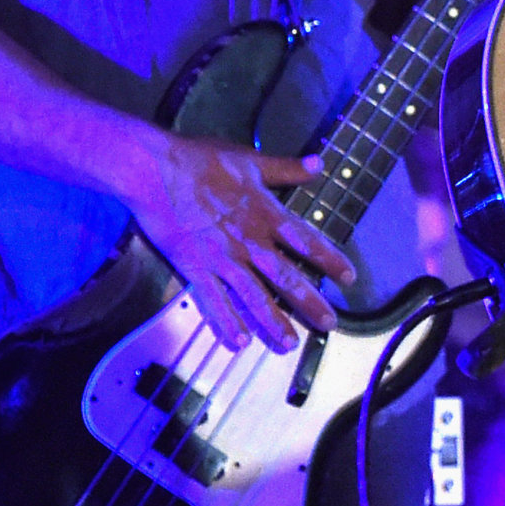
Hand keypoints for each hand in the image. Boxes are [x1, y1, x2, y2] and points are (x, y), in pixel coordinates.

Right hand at [123, 135, 355, 352]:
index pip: (307, 241)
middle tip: (329, 324)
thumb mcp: (251, 160)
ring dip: (273, 321)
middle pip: (286, 277)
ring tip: (289, 345)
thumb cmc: (202, 160)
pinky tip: (238, 343)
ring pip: (254, 295)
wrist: (154, 169)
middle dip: (309, 302)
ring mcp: (221, 258)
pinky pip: (212, 300)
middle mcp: (249, 241)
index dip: (330, 260)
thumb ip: (286, 168)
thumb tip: (319, 163)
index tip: (350, 277)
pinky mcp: (193, 267)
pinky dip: (225, 322)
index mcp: (266, 213)